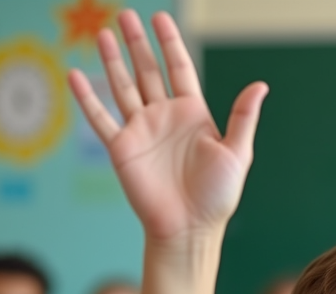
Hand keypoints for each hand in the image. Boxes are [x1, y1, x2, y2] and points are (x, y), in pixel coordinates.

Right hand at [68, 10, 267, 242]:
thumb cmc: (217, 197)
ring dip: (112, 60)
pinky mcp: (122, 148)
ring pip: (122, 86)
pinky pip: (100, 117)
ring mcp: (141, 131)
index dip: (170, 42)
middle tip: (126, 13)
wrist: (190, 229)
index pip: (179, 68)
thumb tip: (260, 85)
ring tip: (103, 32)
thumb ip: (244, 117)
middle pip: (148, 70)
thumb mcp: (237, 153)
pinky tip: (75, 74)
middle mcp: (164, 117)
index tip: (161, 17)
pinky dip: (87, 97)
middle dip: (137, 42)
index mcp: (193, 114)